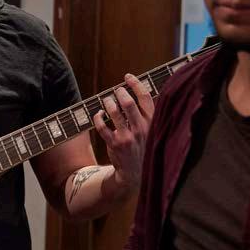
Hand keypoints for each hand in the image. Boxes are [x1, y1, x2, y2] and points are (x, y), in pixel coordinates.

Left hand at [93, 74, 153, 191]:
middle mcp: (141, 129)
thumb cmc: (142, 146)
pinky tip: (98, 113)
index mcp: (152, 122)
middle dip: (120, 92)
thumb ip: (146, 114)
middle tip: (116, 90)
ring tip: (107, 100)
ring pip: (114, 112)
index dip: (136, 84)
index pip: (145, 98)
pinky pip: (102, 126)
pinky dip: (98, 117)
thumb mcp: (151, 130)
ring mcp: (127, 137)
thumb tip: (135, 91)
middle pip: (128, 103)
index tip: (128, 77)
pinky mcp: (114, 144)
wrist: (135, 173)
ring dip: (108, 102)